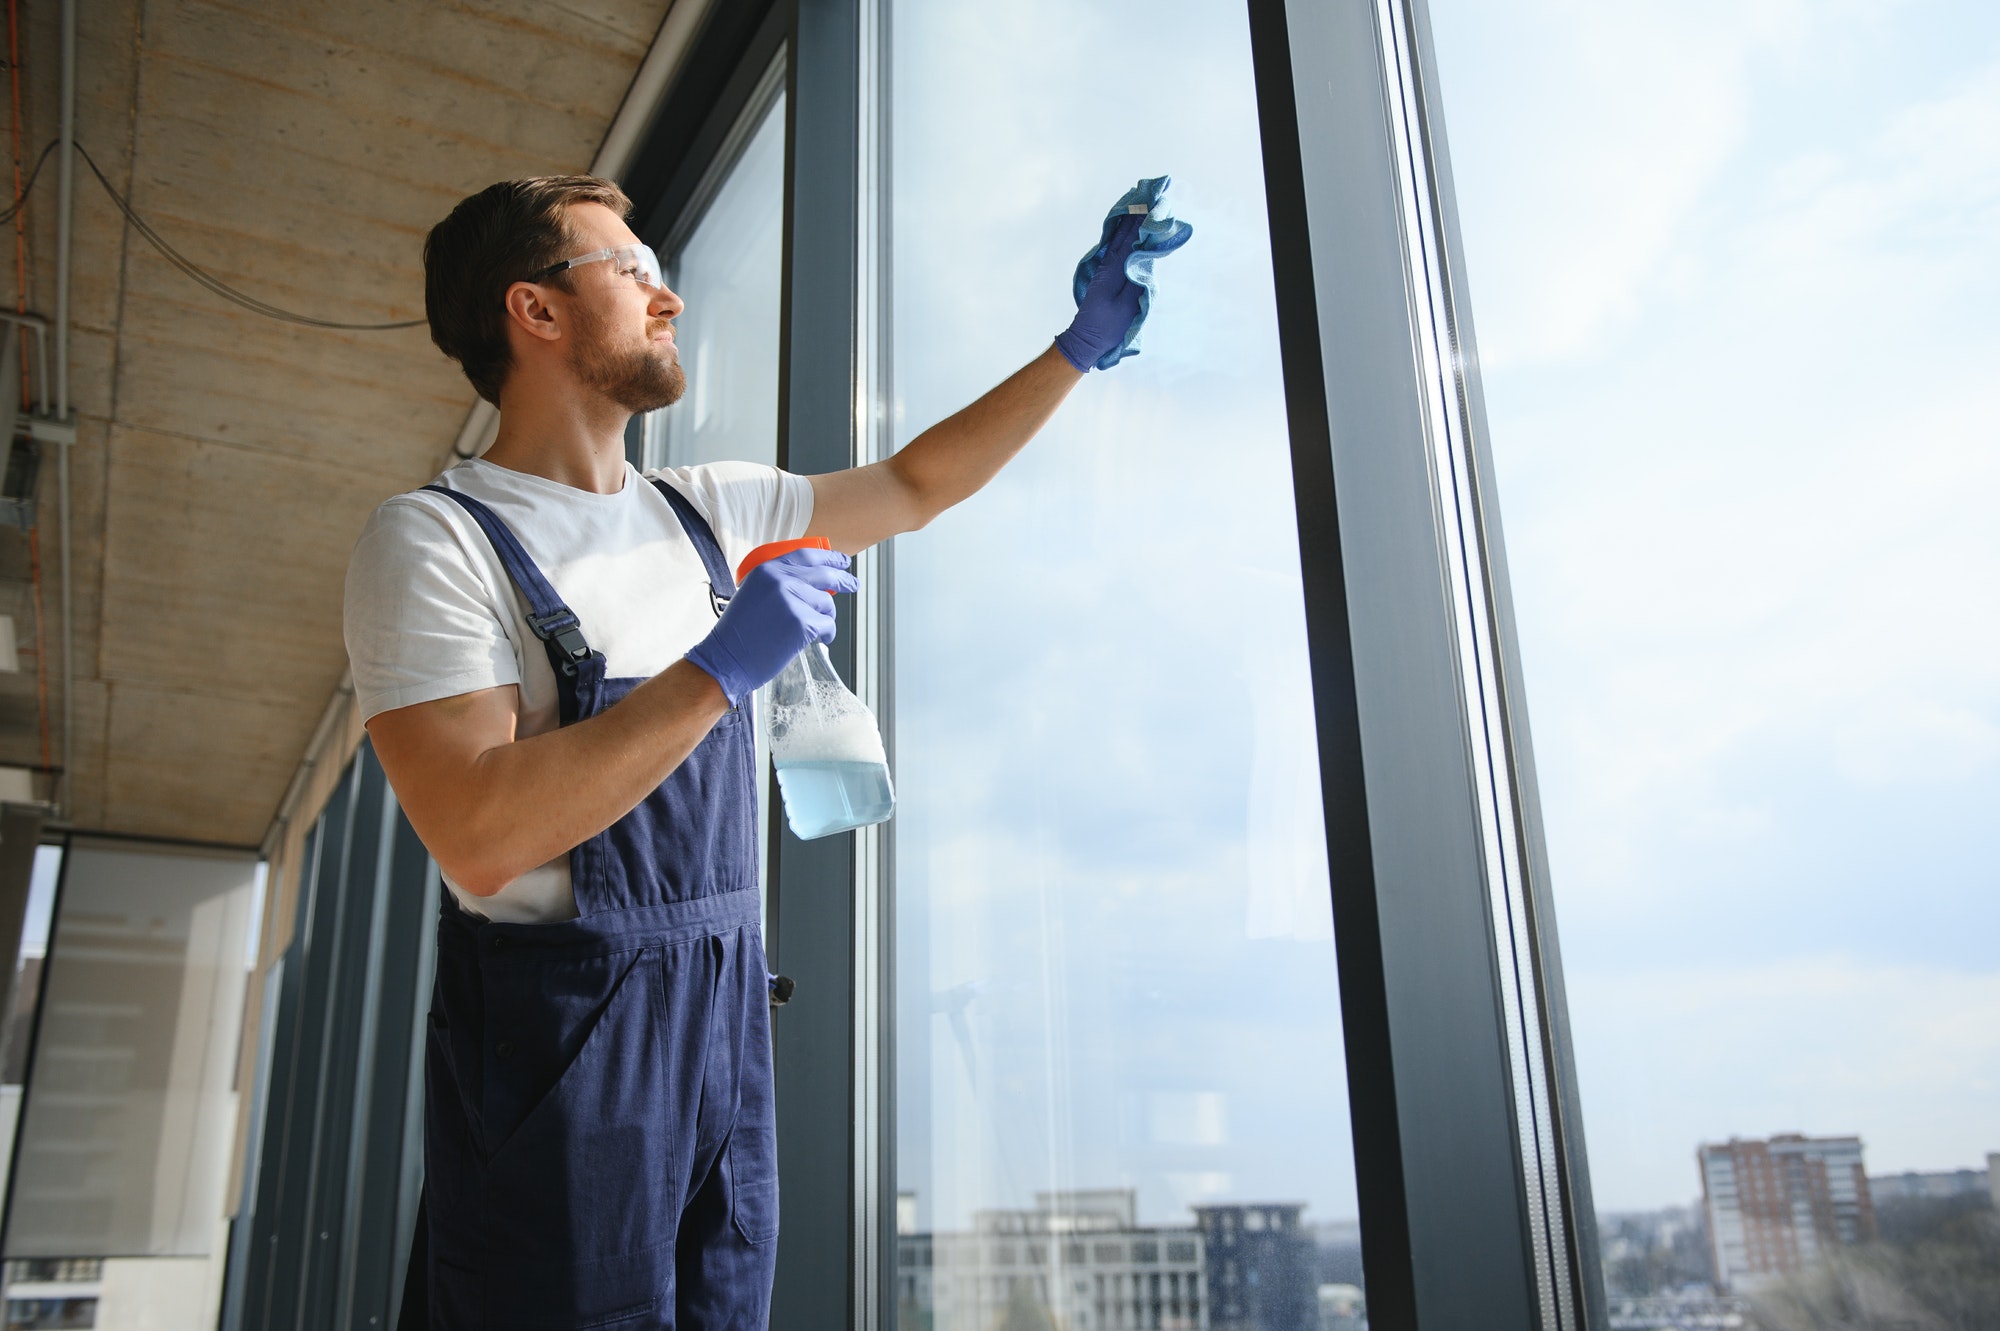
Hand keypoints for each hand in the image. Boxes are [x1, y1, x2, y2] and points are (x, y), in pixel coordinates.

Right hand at [685, 549, 855, 705]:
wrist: (726, 658)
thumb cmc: (738, 633)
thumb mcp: (753, 593)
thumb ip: (779, 583)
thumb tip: (813, 584)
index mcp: (767, 570)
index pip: (807, 555)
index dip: (829, 558)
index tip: (842, 561)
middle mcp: (781, 580)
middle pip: (825, 575)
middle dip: (844, 580)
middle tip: (853, 584)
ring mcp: (793, 601)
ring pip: (828, 604)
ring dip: (826, 616)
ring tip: (813, 628)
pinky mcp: (802, 623)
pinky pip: (828, 625)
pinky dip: (827, 634)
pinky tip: (819, 639)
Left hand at [1053, 213, 1143, 372]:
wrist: (1085, 340)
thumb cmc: (1108, 327)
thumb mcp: (1126, 306)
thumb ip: (1136, 280)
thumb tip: (1144, 254)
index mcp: (1114, 271)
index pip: (1130, 241)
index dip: (1140, 222)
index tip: (1151, 204)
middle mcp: (1108, 266)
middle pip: (1123, 236)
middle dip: (1135, 217)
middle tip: (1146, 197)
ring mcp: (1104, 271)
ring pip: (1117, 241)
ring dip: (1127, 224)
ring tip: (1136, 207)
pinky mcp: (1104, 278)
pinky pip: (1115, 250)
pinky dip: (1121, 237)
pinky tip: (1123, 230)